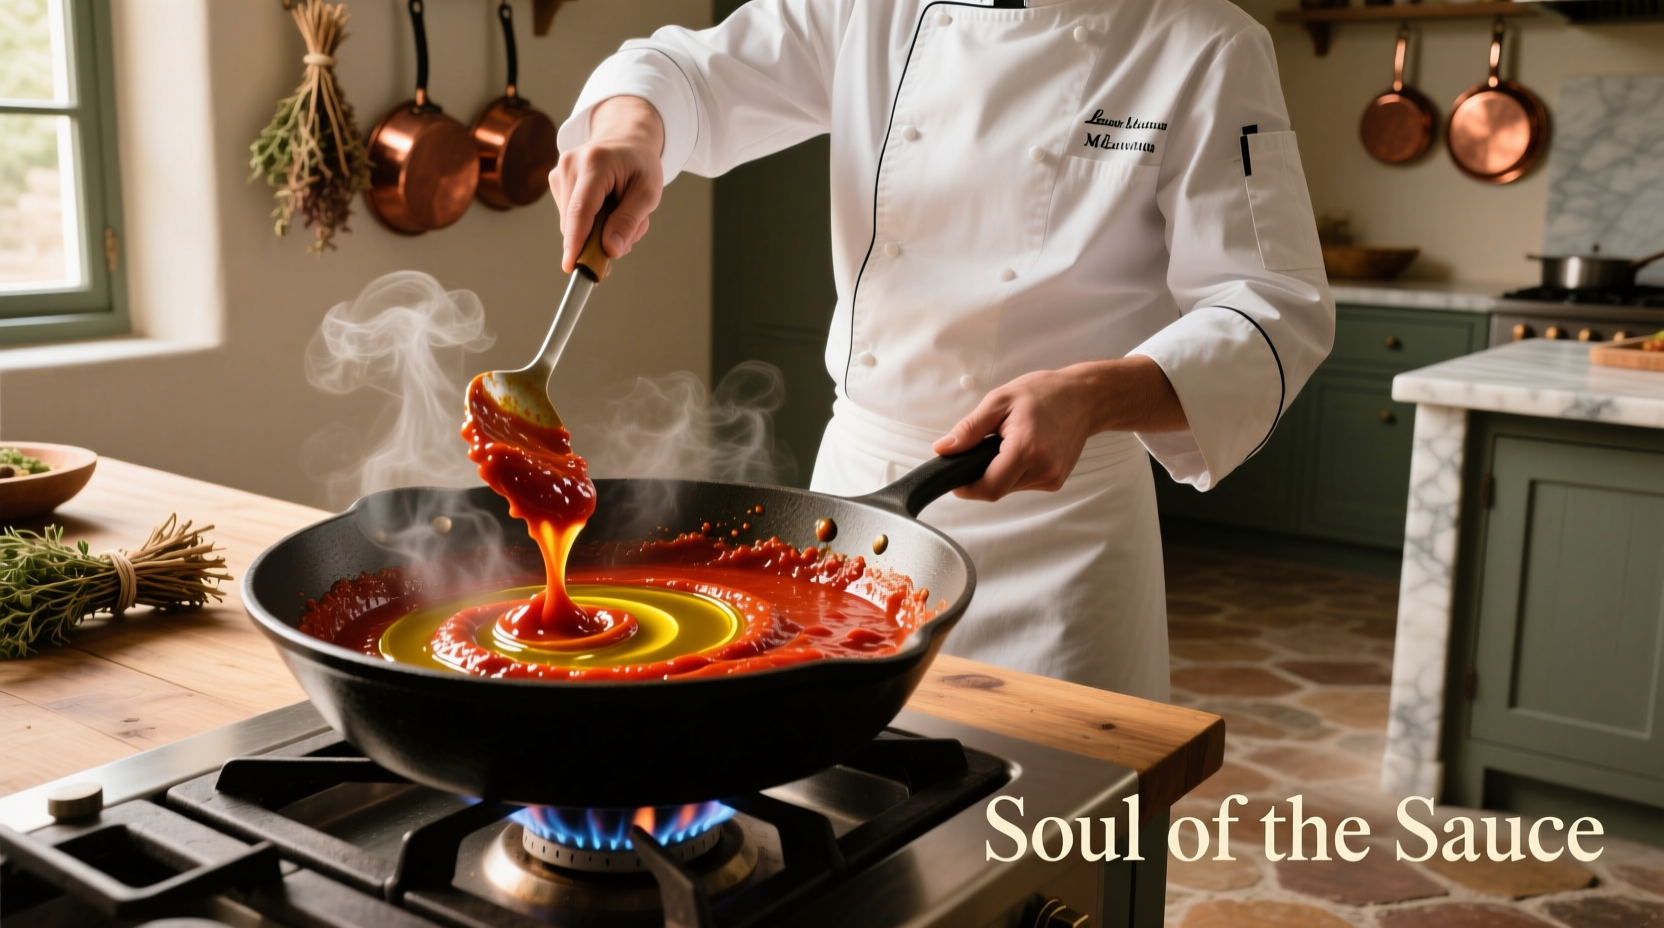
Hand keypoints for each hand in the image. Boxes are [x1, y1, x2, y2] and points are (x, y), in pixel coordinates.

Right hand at [550, 96, 665, 273]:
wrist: (626, 140)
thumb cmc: (640, 164)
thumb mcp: (648, 192)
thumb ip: (629, 221)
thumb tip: (610, 250)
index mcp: (595, 163)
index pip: (580, 209)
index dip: (575, 241)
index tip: (571, 266)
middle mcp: (570, 165)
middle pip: (576, 222)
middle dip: (600, 239)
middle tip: (632, 231)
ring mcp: (559, 172)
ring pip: (572, 224)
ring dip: (598, 231)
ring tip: (621, 211)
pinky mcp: (556, 181)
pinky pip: (571, 218)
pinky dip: (590, 223)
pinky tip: (607, 209)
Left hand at [932, 356, 1186, 500]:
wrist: (1084, 398)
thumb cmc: (1044, 393)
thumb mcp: (999, 401)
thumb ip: (969, 429)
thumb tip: (943, 450)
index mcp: (1026, 449)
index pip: (989, 488)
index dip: (967, 487)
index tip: (955, 476)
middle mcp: (1043, 469)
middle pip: (997, 490)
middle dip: (982, 474)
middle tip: (984, 447)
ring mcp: (1052, 477)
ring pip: (1009, 488)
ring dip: (999, 472)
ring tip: (1008, 442)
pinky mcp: (1056, 481)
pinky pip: (1023, 484)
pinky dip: (1014, 472)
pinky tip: (1023, 449)